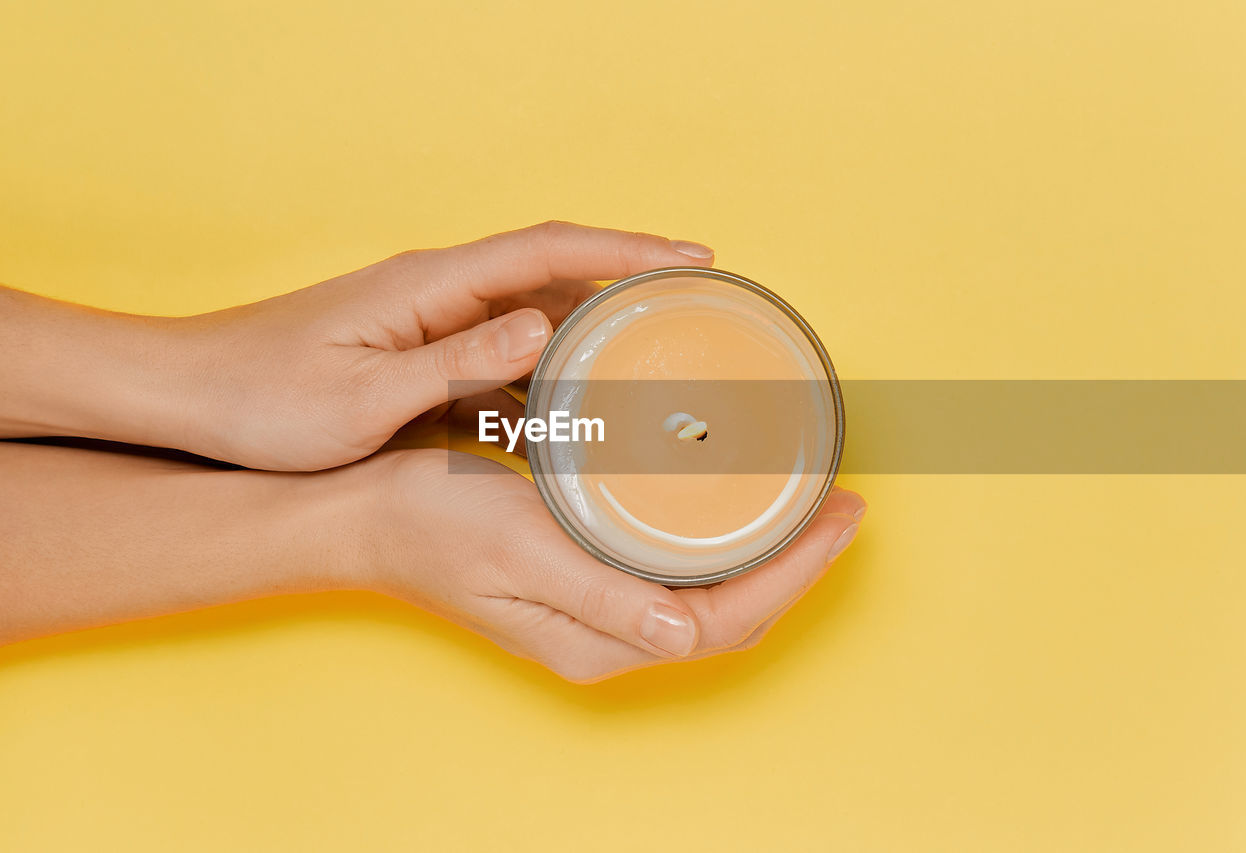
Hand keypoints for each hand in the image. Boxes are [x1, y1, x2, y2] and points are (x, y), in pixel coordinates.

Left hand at [166, 221, 714, 469]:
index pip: (547, 251)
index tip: (690, 258)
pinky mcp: (415, 350)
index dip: (624, 252)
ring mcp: (426, 318)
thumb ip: (457, 363)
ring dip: (591, 327)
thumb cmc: (263, 397)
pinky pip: (499, 351)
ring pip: (529, 312)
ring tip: (654, 354)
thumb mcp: (363, 396)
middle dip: (626, 281)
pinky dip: (544, 369)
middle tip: (696, 302)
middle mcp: (435, 290)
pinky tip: (570, 403)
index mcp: (430, 286)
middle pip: (551, 271)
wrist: (190, 396)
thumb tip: (542, 329)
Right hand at [355, 449, 866, 682]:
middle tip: (843, 500)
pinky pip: (677, 570)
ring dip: (767, 551)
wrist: (367, 514)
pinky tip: (733, 503)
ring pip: (711, 592)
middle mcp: (609, 633)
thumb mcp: (518, 553)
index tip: (842, 512)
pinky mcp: (588, 575)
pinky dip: (720, 540)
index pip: (728, 620)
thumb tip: (687, 636)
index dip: (796, 572)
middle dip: (798, 563)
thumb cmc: (433, 526)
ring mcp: (600, 607)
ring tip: (808, 500)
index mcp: (599, 639)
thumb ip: (601, 597)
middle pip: (732, 611)